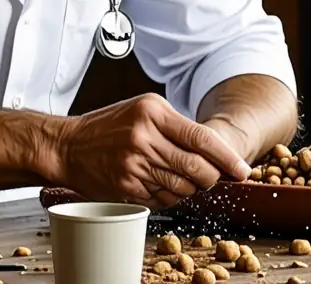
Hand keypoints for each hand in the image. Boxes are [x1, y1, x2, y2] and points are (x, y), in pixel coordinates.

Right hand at [51, 93, 251, 209]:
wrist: (68, 146)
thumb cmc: (109, 125)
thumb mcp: (144, 109)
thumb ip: (177, 125)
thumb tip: (216, 150)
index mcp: (152, 112)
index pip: (201, 137)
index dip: (227, 157)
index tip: (242, 169)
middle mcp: (144, 138)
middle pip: (197, 168)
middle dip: (213, 177)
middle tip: (215, 176)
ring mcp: (134, 166)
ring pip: (183, 188)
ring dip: (192, 188)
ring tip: (184, 177)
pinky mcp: (127, 188)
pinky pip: (164, 200)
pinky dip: (172, 196)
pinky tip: (162, 184)